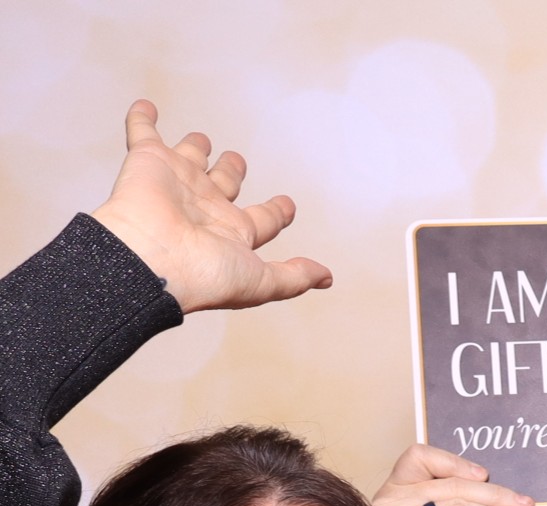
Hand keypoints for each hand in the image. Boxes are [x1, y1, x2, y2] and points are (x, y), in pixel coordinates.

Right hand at [88, 101, 329, 313]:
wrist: (149, 258)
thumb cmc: (202, 274)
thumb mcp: (261, 281)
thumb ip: (293, 277)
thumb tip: (326, 278)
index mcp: (232, 234)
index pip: (262, 220)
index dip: (277, 212)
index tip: (288, 205)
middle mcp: (205, 208)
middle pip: (224, 184)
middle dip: (232, 172)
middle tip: (238, 160)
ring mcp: (177, 183)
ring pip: (190, 158)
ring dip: (196, 148)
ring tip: (202, 139)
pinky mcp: (148, 161)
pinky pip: (143, 133)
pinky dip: (142, 118)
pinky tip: (146, 106)